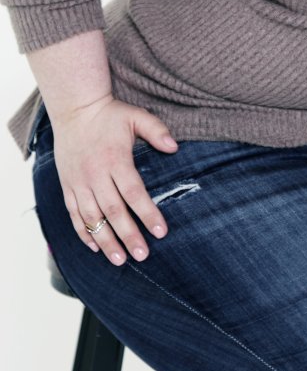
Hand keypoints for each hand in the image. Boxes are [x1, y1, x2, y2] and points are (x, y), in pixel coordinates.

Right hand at [51, 94, 178, 265]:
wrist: (74, 110)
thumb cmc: (110, 115)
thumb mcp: (136, 116)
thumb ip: (156, 131)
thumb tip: (175, 147)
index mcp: (115, 160)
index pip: (133, 192)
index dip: (147, 213)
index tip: (161, 232)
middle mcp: (95, 174)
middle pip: (114, 210)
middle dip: (128, 235)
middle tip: (142, 255)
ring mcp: (79, 182)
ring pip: (92, 217)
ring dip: (105, 240)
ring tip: (119, 260)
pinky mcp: (67, 186)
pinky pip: (73, 214)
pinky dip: (83, 232)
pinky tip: (95, 247)